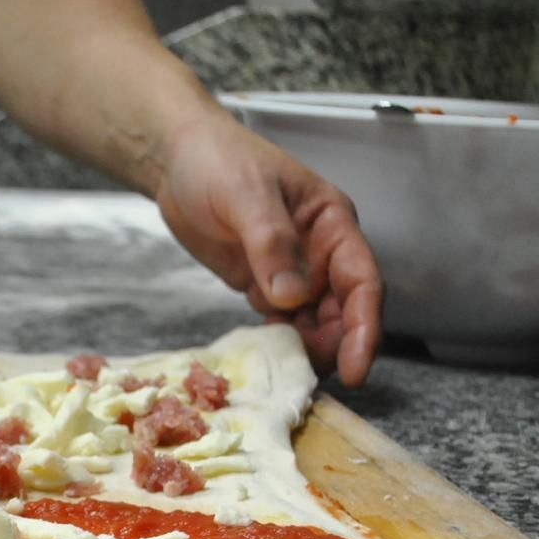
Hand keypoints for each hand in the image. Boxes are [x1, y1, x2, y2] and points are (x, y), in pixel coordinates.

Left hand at [155, 113, 382, 385]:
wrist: (174, 159)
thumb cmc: (216, 160)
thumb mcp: (245, 195)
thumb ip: (271, 244)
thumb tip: (292, 297)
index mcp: (331, 223)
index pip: (363, 281)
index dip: (364, 328)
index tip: (356, 368)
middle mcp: (321, 251)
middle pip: (344, 311)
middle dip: (335, 347)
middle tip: (310, 379)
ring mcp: (293, 270)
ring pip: (316, 322)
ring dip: (308, 350)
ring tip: (287, 374)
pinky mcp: (264, 285)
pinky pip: (283, 323)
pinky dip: (281, 342)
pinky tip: (267, 355)